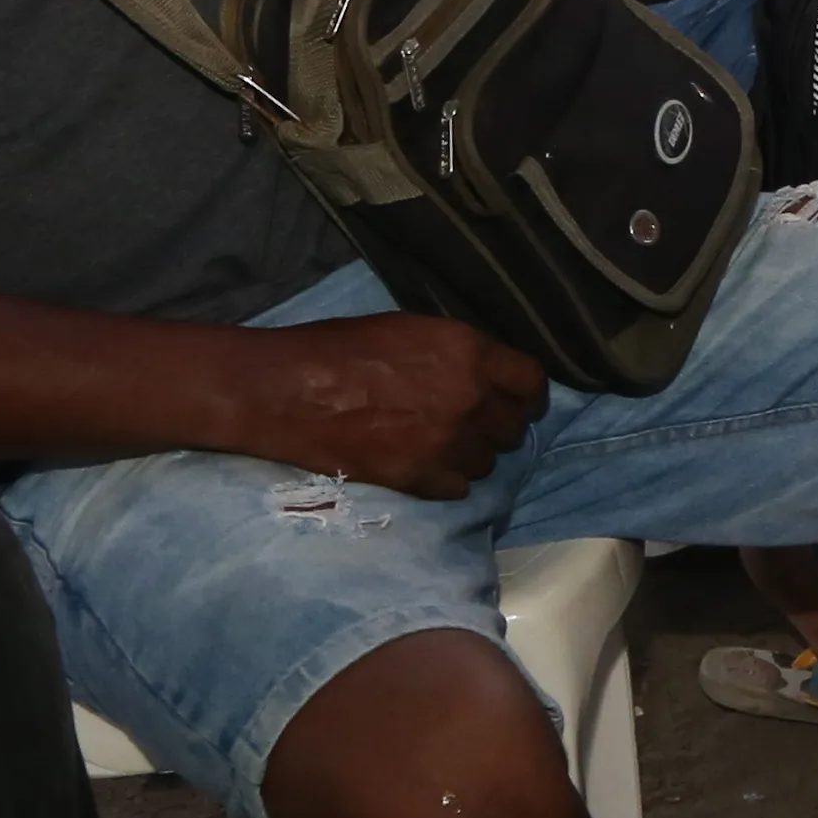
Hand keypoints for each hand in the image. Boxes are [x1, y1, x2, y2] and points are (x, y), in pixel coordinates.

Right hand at [218, 314, 545, 499]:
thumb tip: (484, 373)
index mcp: (469, 352)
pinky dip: (446, 480)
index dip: (527, 394)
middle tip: (471, 425)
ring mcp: (447, 441)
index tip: (521, 402)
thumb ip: (458, 354)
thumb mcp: (412, 330)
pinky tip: (424, 467)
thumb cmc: (339, 349)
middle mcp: (469, 398)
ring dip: (470, 455)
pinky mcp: (419, 477)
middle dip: (497, 426)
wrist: (285, 390)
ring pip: (487, 461)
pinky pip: (458, 488)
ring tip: (439, 446)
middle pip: (513, 427)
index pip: (531, 381)